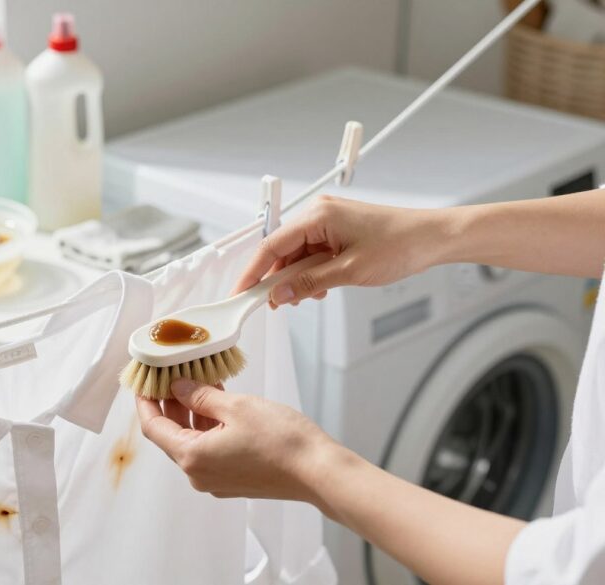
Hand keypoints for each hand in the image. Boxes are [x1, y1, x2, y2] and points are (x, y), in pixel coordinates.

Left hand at [135, 378, 334, 501]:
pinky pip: (211, 449)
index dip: (146, 402)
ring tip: (201, 382)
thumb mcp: (235, 407)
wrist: (319, 472)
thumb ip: (200, 396)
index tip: (144, 382)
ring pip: (193, 440)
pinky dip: (210, 426)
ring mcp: (217, 480)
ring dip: (193, 412)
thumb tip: (177, 388)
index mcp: (192, 457)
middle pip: (171, 435)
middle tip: (174, 374)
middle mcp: (199, 474)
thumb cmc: (282, 441)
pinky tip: (220, 403)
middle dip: (171, 404)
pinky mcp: (234, 479)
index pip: (153, 427)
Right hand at [233, 196, 446, 305]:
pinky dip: (312, 273)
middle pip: (282, 251)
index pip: (272, 246)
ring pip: (297, 255)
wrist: (433, 238)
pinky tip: (320, 287)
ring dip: (298, 278)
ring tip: (310, 296)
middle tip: (277, 304)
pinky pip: (312, 254)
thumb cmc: (401, 244)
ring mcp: (328, 221)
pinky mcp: (337, 231)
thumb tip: (280, 293)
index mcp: (318, 216)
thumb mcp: (350, 272)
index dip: (253, 272)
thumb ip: (310, 283)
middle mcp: (319, 214)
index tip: (241, 293)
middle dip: (279, 279)